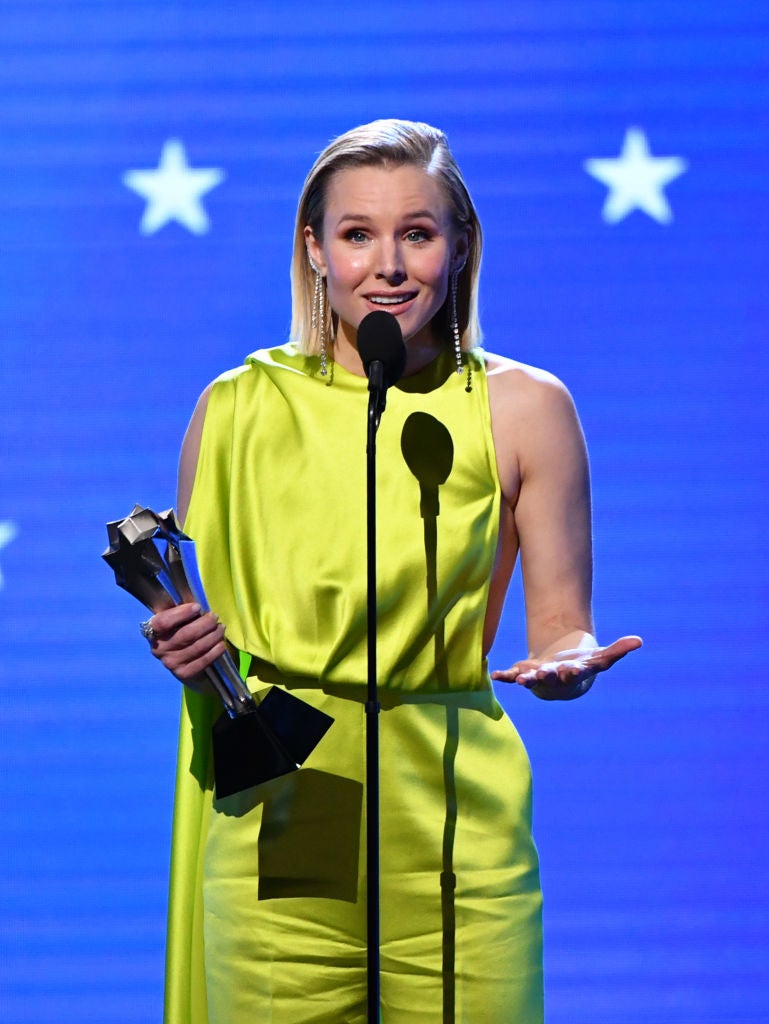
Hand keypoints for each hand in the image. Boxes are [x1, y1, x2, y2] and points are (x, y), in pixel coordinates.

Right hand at [144, 603, 227, 691]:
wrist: (183, 660)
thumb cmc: (180, 632)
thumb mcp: (176, 620)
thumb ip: (183, 612)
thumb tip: (199, 607)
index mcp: (153, 632)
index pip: (163, 622)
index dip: (181, 613)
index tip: (197, 607)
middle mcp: (159, 649)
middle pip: (186, 634)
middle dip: (205, 623)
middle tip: (214, 617)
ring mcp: (171, 663)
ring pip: (198, 646)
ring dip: (214, 635)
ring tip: (221, 628)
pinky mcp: (183, 673)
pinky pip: (203, 660)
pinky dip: (215, 650)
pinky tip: (221, 643)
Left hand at [491, 635, 641, 699]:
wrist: (562, 677)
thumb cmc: (582, 665)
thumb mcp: (600, 658)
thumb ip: (618, 650)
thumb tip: (639, 641)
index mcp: (574, 673)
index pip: (575, 673)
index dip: (573, 671)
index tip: (571, 669)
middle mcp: (555, 678)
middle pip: (551, 678)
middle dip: (546, 676)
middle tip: (541, 675)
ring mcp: (539, 677)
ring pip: (532, 680)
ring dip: (526, 680)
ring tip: (519, 680)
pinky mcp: (524, 673)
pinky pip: (512, 675)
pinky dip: (504, 676)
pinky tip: (495, 675)